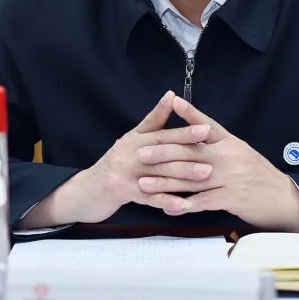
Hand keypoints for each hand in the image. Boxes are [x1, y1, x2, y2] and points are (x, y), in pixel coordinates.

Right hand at [20, 91, 215, 226]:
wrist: (87, 189)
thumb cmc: (116, 163)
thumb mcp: (132, 139)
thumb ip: (153, 120)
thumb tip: (171, 94)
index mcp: (135, 139)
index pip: (162, 132)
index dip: (184, 130)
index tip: (206, 128)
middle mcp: (130, 152)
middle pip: (162, 150)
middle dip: (188, 149)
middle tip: (211, 149)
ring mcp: (126, 172)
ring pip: (159, 173)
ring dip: (183, 174)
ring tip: (205, 174)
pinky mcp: (123, 192)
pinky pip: (150, 197)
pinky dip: (167, 201)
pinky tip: (184, 204)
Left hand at [135, 96, 298, 231]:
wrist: (281, 198)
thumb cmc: (259, 175)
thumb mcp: (241, 152)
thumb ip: (219, 144)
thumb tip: (198, 132)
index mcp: (231, 143)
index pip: (208, 125)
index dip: (190, 113)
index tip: (173, 102)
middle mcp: (229, 157)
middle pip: (191, 152)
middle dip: (163, 152)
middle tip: (142, 153)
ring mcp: (229, 178)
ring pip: (191, 178)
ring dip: (165, 181)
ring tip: (145, 182)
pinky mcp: (230, 198)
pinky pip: (202, 202)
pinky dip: (183, 205)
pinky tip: (168, 206)